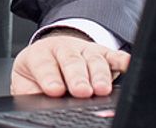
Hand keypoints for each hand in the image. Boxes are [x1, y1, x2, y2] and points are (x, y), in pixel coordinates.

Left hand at [11, 28, 129, 98]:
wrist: (50, 54)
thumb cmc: (39, 74)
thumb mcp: (27, 82)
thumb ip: (31, 92)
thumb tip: (35, 105)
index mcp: (40, 55)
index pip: (44, 64)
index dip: (49, 77)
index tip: (54, 90)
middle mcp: (63, 49)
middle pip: (71, 61)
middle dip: (77, 77)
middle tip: (81, 91)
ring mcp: (84, 50)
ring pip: (93, 59)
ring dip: (99, 74)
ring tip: (102, 90)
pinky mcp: (104, 53)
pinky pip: (114, 55)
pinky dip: (121, 61)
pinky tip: (127, 66)